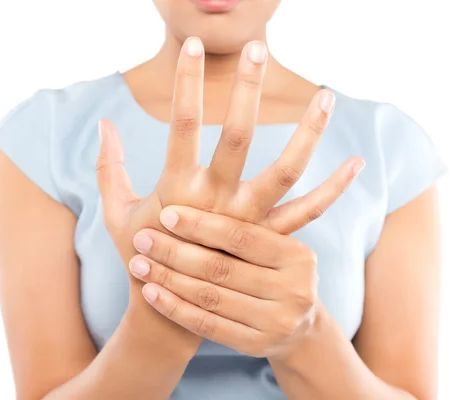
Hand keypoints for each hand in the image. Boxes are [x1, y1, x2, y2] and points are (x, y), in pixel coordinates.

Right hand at [96, 37, 360, 350]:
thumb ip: (107, 167)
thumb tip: (101, 123)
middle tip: (258, 47)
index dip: (185, 83)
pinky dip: (333, 190)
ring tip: (326, 96)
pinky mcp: (269, 241)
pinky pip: (307, 213)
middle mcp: (216, 201)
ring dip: (307, 133)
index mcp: (176, 189)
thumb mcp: (115, 210)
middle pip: (237, 136)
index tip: (194, 47)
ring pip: (285, 171)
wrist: (170, 311)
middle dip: (246, 89)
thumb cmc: (140, 256)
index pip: (181, 123)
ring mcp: (247, 221)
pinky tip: (355, 164)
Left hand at [126, 205, 328, 359]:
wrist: (299, 327)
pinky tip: (151, 293)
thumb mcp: (277, 245)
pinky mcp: (256, 346)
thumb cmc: (277, 273)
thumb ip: (249, 222)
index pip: (241, 237)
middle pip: (221, 268)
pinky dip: (175, 307)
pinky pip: (207, 325)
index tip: (166, 214)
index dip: (202, 225)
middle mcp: (292, 290)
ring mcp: (276, 323)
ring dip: (168, 279)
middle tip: (142, 239)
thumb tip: (200, 178)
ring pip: (210, 297)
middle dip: (175, 252)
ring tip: (139, 263)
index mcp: (297, 255)